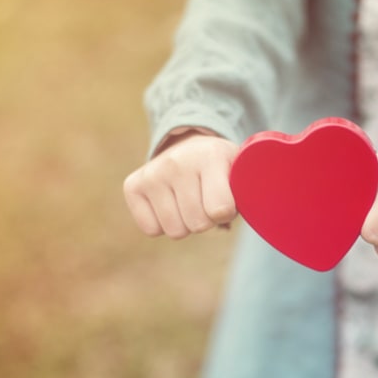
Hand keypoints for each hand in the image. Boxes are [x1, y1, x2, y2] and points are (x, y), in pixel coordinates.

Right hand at [123, 132, 238, 238]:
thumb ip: (245, 198)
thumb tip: (225, 226)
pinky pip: (152, 230)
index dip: (226, 214)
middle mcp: (177, 162)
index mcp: (210, 157)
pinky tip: (169, 203)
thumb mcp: (240, 175)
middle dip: (206, 219)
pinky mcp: (132, 185)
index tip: (226, 200)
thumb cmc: (221, 170)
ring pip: (175, 231)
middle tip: (205, 200)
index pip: (220, 211)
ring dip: (185, 223)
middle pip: (198, 224)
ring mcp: (152, 173)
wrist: (190, 146)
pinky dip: (162, 225)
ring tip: (188, 201)